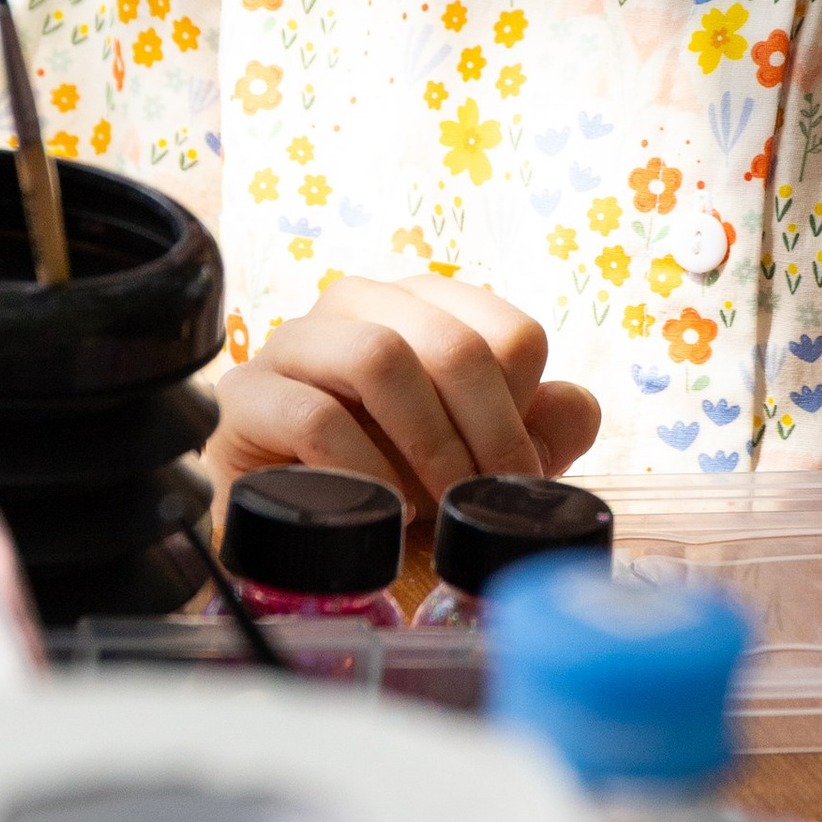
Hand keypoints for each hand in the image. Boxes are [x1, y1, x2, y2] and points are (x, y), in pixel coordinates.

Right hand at [204, 271, 600, 511]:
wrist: (282, 517)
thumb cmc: (384, 472)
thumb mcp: (473, 456)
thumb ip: (537, 429)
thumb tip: (575, 407)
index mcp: (421, 305)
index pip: (505, 331)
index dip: (524, 411)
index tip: (516, 476)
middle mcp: (356, 306)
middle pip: (450, 341)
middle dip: (485, 431)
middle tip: (485, 497)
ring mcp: (294, 345)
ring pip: (378, 358)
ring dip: (424, 443)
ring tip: (432, 503)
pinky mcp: (246, 399)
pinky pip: (312, 418)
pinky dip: (361, 470)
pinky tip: (378, 507)